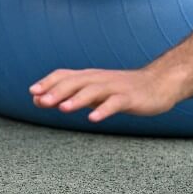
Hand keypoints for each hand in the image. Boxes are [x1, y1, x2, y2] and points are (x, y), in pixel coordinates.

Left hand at [29, 66, 178, 122]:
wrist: (159, 84)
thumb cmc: (122, 90)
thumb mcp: (94, 91)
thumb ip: (70, 95)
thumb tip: (40, 100)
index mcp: (90, 77)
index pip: (65, 75)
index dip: (49, 82)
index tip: (33, 92)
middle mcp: (99, 79)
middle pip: (75, 82)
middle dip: (57, 91)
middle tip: (41, 101)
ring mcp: (115, 88)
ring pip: (93, 91)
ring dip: (77, 99)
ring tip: (63, 109)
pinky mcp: (130, 98)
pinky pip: (115, 103)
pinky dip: (103, 109)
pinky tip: (94, 118)